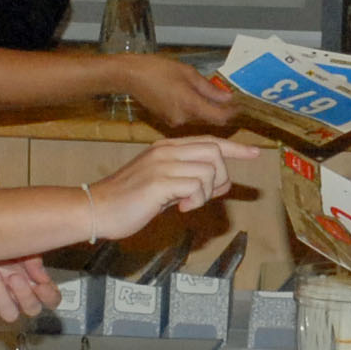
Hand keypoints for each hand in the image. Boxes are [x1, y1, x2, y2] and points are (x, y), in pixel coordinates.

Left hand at [0, 256, 57, 320]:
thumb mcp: (19, 247)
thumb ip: (33, 261)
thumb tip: (43, 278)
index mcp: (33, 282)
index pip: (51, 299)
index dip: (49, 296)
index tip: (41, 285)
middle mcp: (19, 296)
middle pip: (32, 309)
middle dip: (24, 294)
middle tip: (14, 276)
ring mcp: (0, 302)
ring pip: (8, 313)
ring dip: (0, 295)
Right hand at [89, 138, 253, 240]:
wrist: (96, 208)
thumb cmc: (126, 201)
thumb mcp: (163, 186)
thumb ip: (189, 181)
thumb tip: (219, 183)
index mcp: (166, 148)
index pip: (209, 141)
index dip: (235, 148)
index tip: (255, 154)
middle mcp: (166, 151)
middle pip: (215, 152)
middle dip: (222, 177)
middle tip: (209, 195)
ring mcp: (163, 164)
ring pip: (210, 170)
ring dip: (207, 193)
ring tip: (187, 204)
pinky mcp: (160, 182)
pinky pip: (197, 186)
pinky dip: (195, 201)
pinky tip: (179, 208)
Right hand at [119, 57, 238, 131]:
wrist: (129, 75)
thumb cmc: (157, 69)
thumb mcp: (188, 73)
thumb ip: (210, 89)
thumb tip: (228, 98)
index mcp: (190, 105)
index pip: (220, 118)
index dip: (232, 113)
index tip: (240, 106)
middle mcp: (183, 118)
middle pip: (210, 120)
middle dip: (221, 111)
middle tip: (230, 99)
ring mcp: (173, 121)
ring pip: (199, 119)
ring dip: (207, 110)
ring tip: (213, 95)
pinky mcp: (166, 120)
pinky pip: (187, 118)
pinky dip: (194, 110)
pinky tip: (193, 98)